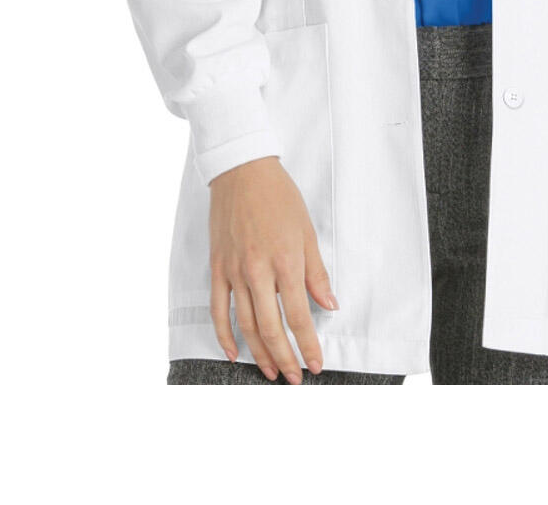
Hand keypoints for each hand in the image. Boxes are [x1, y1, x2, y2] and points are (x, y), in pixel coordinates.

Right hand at [208, 156, 337, 382]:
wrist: (242, 170)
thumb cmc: (279, 197)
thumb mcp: (307, 231)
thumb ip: (317, 273)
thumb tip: (330, 305)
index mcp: (286, 261)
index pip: (300, 315)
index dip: (308, 344)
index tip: (317, 364)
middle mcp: (258, 271)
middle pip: (271, 327)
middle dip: (285, 358)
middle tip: (295, 378)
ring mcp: (234, 271)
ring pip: (245, 324)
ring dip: (259, 352)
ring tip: (270, 371)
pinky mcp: (217, 267)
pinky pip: (218, 309)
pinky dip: (225, 334)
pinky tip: (233, 352)